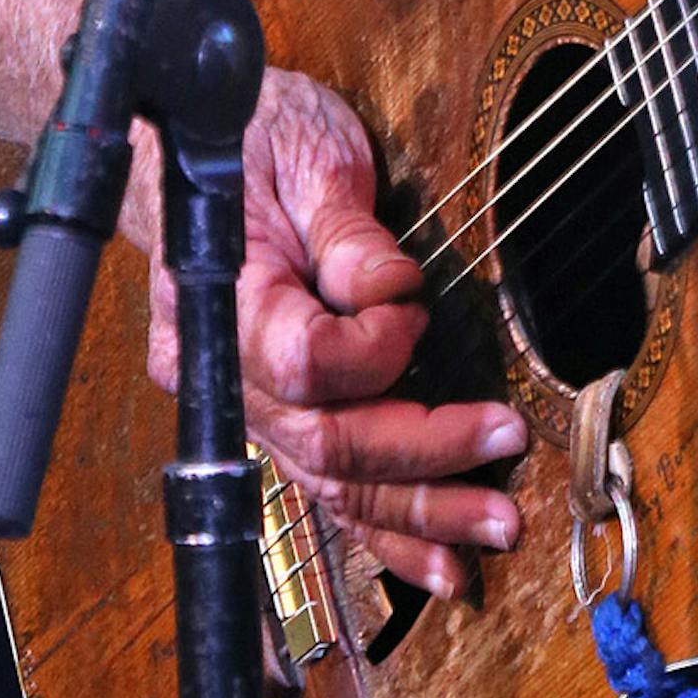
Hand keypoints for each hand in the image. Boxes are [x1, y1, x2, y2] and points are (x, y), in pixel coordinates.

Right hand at [133, 66, 527, 599]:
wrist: (190, 149)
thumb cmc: (252, 136)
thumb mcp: (308, 150)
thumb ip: (348, 231)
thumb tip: (393, 290)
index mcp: (225, 299)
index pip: (305, 361)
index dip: (375, 347)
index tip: (415, 302)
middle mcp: (223, 371)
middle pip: (325, 444)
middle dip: (423, 456)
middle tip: (507, 443)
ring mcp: (242, 402)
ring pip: (329, 483)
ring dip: (418, 511)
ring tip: (494, 526)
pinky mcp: (272, 411)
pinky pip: (325, 485)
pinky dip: (383, 528)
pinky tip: (438, 561)